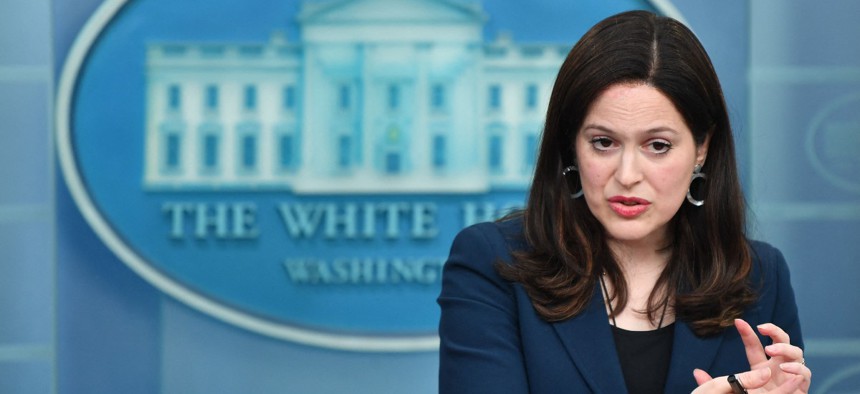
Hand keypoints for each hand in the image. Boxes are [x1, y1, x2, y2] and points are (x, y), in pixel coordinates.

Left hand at [691, 319, 810, 392]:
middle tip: (762, 329)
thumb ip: (714, 384)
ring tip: (771, 350)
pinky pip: (806, 374)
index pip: (755, 346)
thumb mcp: (729, 392)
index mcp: (760, 368)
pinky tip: (786, 368)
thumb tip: (696, 373)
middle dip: (775, 331)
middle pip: (782, 341)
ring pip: (797, 353)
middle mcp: (778, 369)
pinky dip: (798, 368)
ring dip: (786, 348)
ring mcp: (791, 377)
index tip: (737, 322)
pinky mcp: (802, 388)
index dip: (747, 333)